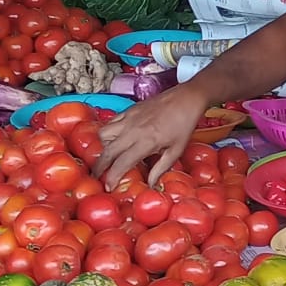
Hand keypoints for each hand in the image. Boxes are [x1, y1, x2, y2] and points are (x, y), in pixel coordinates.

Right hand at [94, 80, 212, 187]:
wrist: (186, 99)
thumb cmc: (184, 124)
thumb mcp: (176, 151)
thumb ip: (161, 169)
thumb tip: (151, 184)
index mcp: (146, 142)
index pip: (121, 163)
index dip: (112, 177)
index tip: (109, 186)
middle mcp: (133, 130)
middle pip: (107, 151)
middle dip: (99, 166)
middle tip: (98, 176)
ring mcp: (129, 118)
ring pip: (103, 134)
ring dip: (103, 146)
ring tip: (110, 154)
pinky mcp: (129, 110)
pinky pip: (110, 122)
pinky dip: (108, 132)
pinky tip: (116, 138)